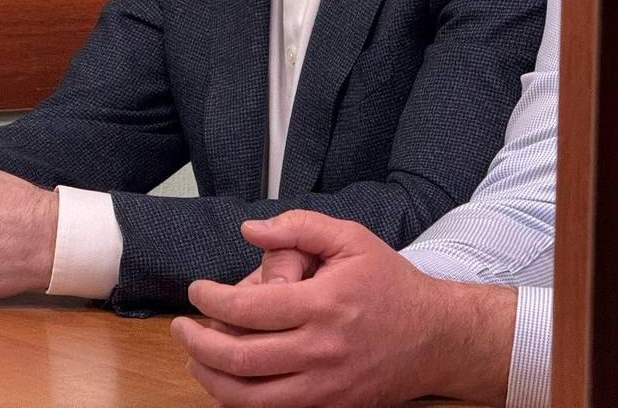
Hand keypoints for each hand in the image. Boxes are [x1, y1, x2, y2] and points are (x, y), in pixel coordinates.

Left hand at [170, 210, 515, 407]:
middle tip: (181, 328)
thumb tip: (251, 230)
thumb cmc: (390, 284)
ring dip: (211, 380)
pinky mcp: (331, 406)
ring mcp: (325, 386)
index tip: (196, 291)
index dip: (210, 300)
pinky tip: (227, 382)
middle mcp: (321, 351)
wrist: (437, 338)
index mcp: (323, 305)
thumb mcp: (350, 238)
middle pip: (240, 359)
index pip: (248, 309)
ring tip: (194, 358)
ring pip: (250, 397)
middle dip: (198, 344)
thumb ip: (299, 227)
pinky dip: (241, 401)